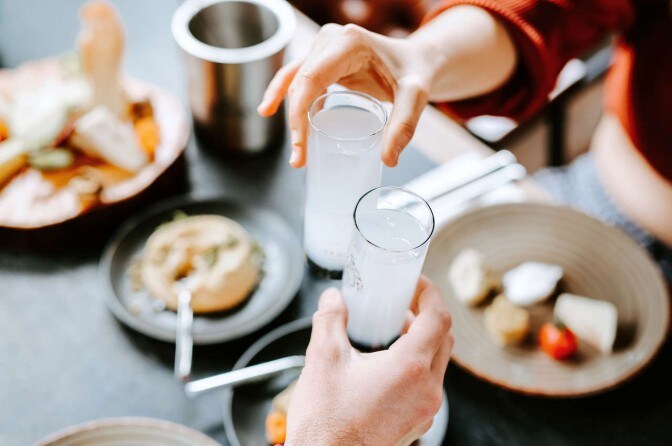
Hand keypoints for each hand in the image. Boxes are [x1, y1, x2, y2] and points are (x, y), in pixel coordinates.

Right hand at [258, 23, 436, 167]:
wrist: (420, 59)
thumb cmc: (417, 71)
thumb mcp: (417, 94)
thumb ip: (404, 124)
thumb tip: (388, 159)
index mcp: (349, 42)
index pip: (311, 79)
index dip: (299, 115)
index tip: (301, 147)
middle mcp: (331, 40)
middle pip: (299, 82)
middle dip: (294, 123)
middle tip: (298, 159)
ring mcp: (325, 48)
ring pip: (293, 80)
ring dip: (285, 111)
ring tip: (289, 146)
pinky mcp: (324, 61)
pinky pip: (298, 79)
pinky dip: (286, 97)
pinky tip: (271, 110)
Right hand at [285, 277, 452, 445]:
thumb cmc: (325, 422)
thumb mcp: (323, 360)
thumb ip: (330, 320)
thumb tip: (333, 298)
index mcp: (409, 368)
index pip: (438, 318)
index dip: (429, 293)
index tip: (414, 282)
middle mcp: (427, 390)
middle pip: (444, 338)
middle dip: (427, 314)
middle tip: (404, 301)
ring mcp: (425, 410)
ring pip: (438, 362)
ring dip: (423, 339)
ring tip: (395, 328)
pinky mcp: (418, 423)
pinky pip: (429, 384)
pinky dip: (418, 364)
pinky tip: (389, 362)